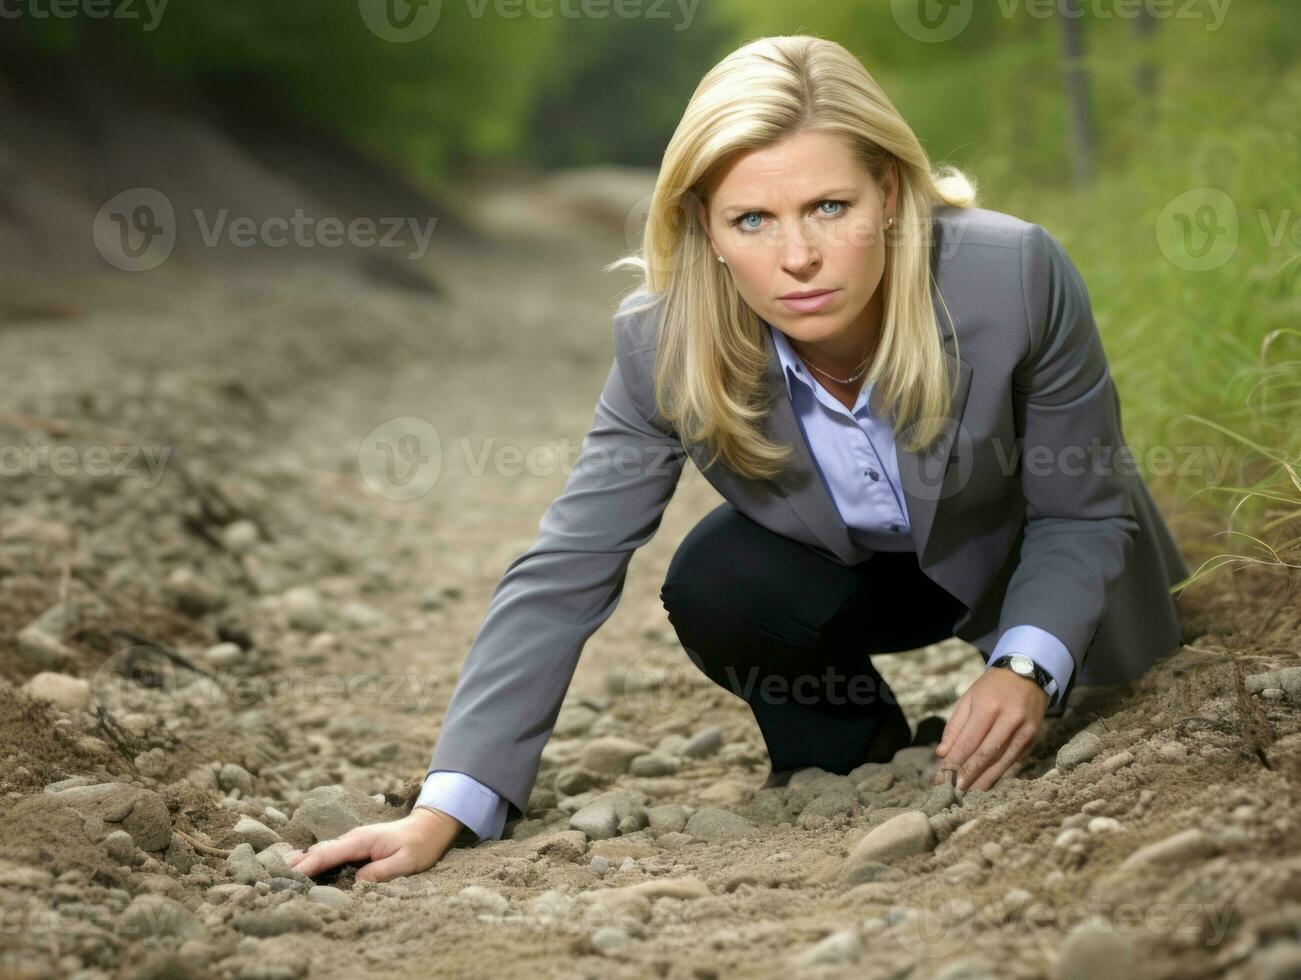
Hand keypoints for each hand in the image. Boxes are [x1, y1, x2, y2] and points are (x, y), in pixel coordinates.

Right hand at [285, 807, 461, 882]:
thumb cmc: (420, 845)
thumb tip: (357, 882)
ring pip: (322, 852)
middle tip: (272, 875)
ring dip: (303, 862)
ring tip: (279, 873)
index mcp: (361, 841)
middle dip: (297, 864)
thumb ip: (380, 872)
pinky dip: (315, 860)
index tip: (288, 875)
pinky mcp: (356, 847)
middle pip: (319, 852)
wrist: (430, 826)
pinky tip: (302, 868)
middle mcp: (353, 838)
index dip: (307, 866)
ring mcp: (353, 841)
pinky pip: (330, 854)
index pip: (328, 854)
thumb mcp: (405, 862)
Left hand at [931, 667, 1047, 791]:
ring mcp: (1025, 730)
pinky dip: (999, 772)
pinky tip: (987, 782)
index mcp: (988, 706)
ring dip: (984, 779)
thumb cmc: (992, 687)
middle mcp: (1009, 719)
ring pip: (1002, 761)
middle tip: (954, 791)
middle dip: (968, 775)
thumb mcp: (968, 698)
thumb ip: (955, 726)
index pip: (968, 741)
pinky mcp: (1034, 737)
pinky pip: (1014, 759)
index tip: (942, 778)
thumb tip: (942, 754)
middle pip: (985, 754)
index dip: (955, 762)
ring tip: (969, 792)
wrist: (1028, 673)